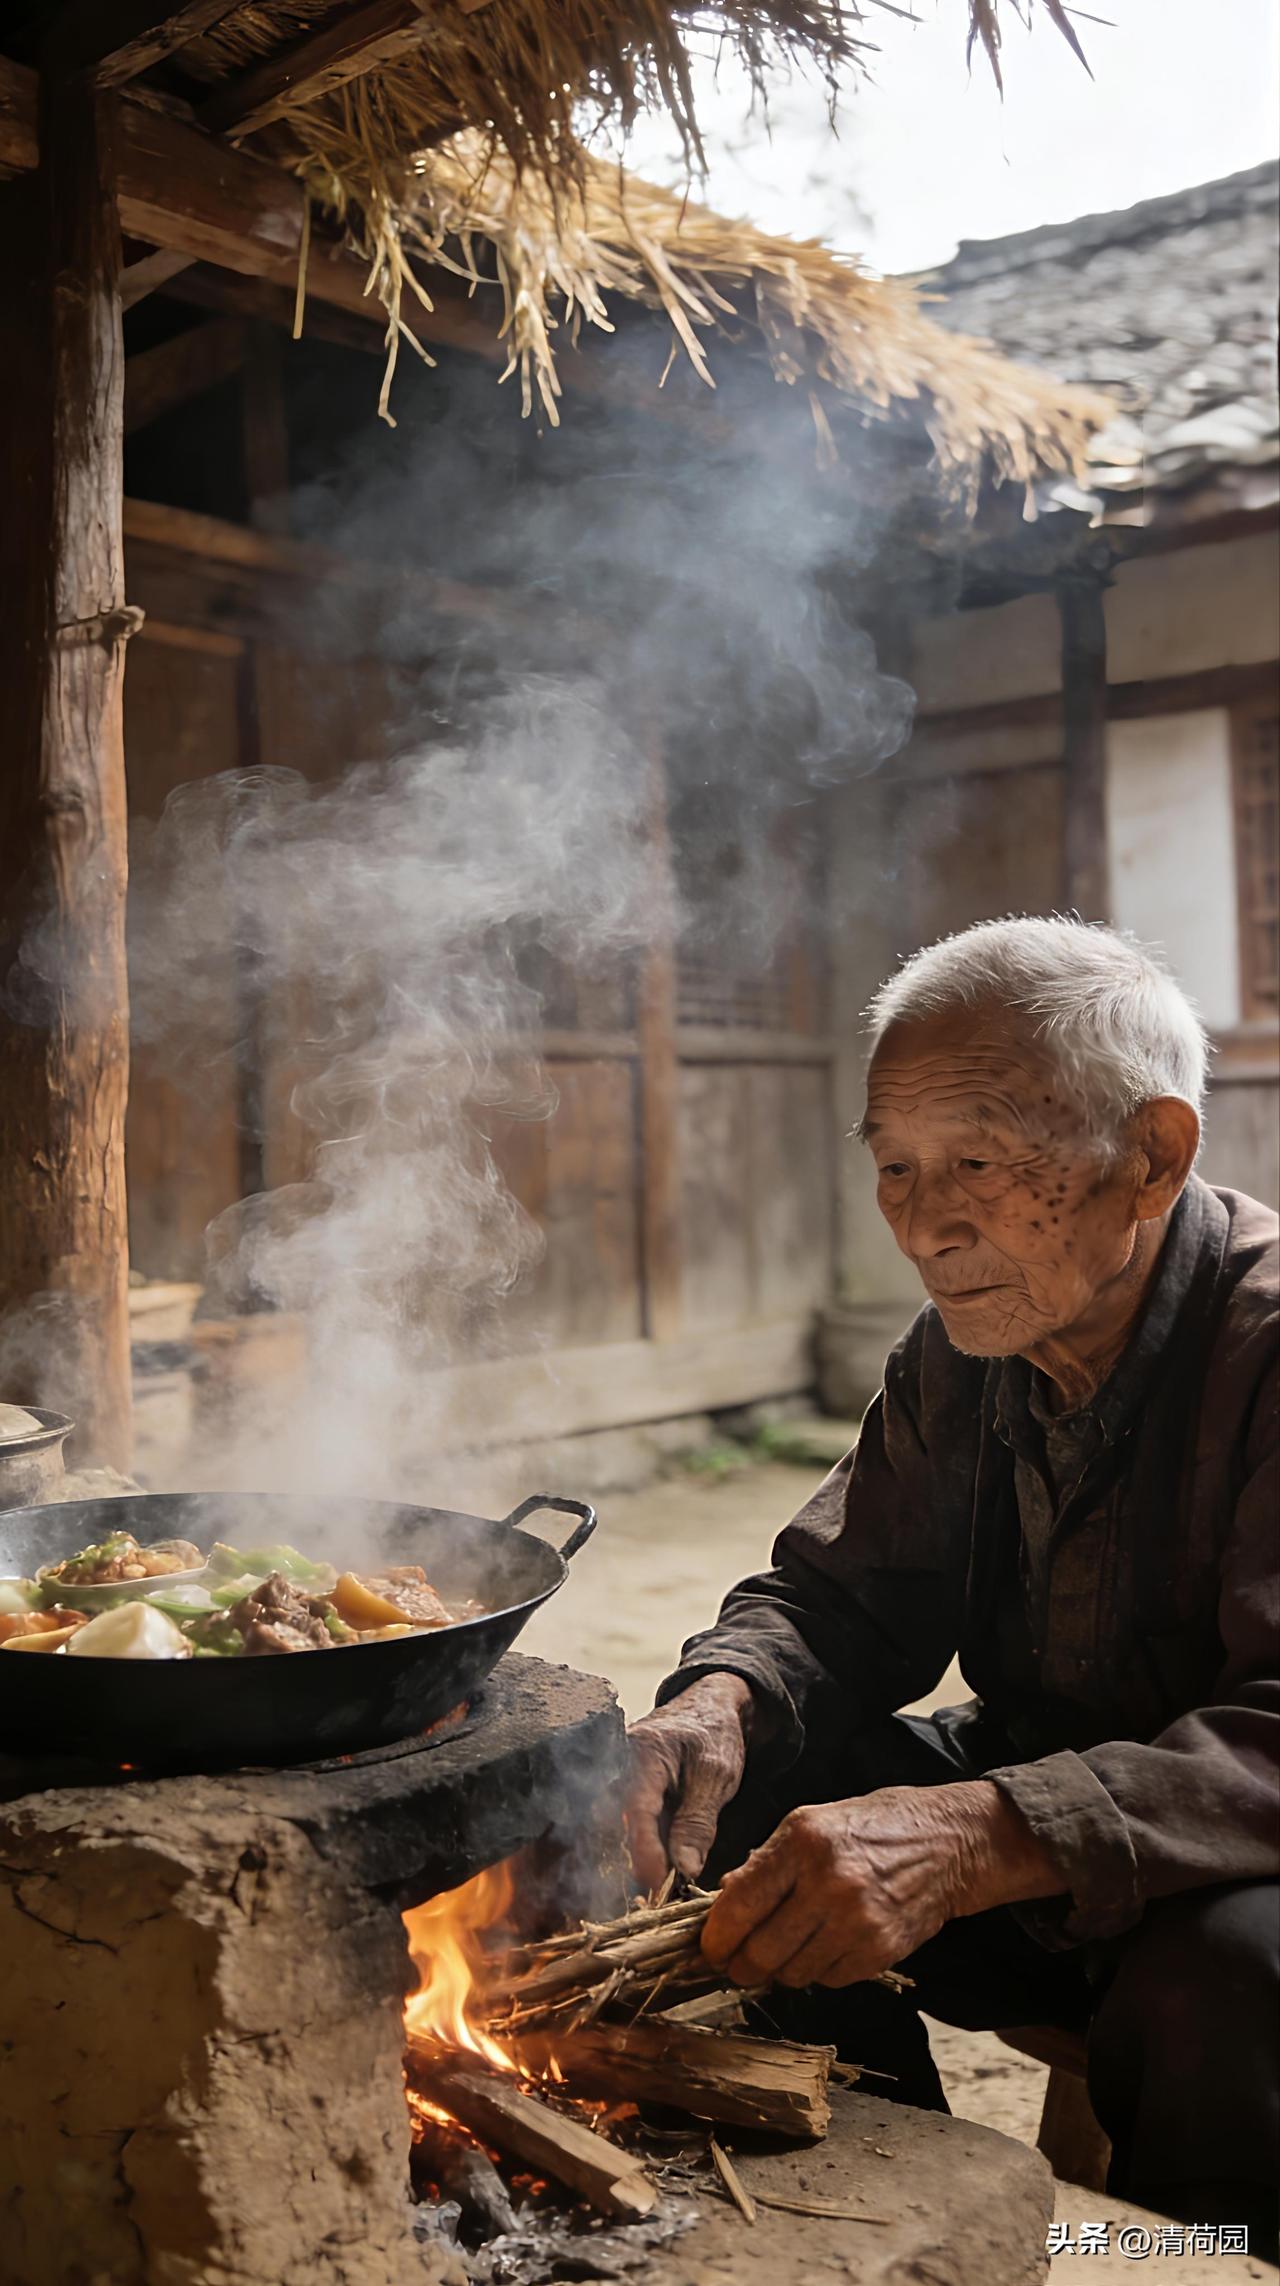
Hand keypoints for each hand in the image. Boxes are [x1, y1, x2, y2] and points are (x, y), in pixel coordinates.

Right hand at [625, 1674, 755, 1892]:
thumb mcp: (717, 1776)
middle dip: (628, 1861)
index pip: (636, 1809)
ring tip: (649, 1892)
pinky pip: (620, 1827)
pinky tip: (648, 1874)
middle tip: (653, 1896)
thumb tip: (685, 1870)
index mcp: (643, 1752)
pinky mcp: (621, 1793)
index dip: (644, 1851)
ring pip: (611, 1829)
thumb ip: (698, 1821)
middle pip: (612, 1823)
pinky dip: (634, 1851)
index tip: (658, 1885)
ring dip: (629, 1860)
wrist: (709, 1707)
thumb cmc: (714, 1734)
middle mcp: (618, 1765)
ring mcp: (615, 1778)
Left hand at [701, 1779, 1061, 1989]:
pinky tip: (826, 1947)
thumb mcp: (811, 1823)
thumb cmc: (871, 1827)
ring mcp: (856, 1921)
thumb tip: (722, 1901)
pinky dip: (818, 1972)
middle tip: (737, 1963)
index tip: (710, 1948)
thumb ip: (765, 1862)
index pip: (739, 1906)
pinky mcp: (880, 1951)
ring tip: (787, 1950)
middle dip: (740, 1966)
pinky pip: (829, 1981)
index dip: (715, 1938)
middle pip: (760, 1953)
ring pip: (791, 1974)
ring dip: (780, 1971)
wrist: (947, 1844)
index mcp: (802, 1841)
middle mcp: (827, 1882)